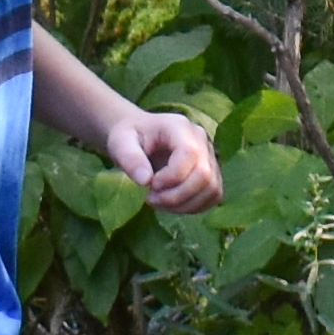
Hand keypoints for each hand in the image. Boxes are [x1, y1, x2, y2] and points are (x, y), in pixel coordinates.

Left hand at [108, 105, 224, 211]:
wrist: (138, 136)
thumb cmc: (129, 136)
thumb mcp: (120, 142)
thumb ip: (129, 158)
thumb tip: (145, 180)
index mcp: (180, 127)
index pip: (190, 154)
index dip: (172, 177)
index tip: (149, 185)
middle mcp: (201, 140)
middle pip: (205, 175)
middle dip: (177, 196)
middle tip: (151, 199)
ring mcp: (209, 156)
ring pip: (212, 189)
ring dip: (185, 205)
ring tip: (159, 203)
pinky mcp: (211, 173)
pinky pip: (213, 196)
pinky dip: (194, 207)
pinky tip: (171, 205)